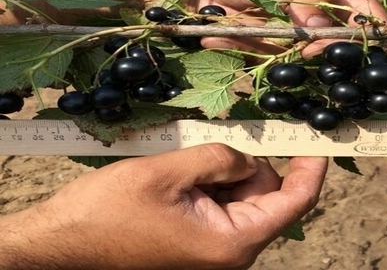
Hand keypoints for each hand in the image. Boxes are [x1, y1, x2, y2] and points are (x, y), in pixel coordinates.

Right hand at [0, 144, 327, 269]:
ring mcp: (214, 248)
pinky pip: (221, 203)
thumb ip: (219, 158)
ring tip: (181, 170)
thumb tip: (248, 156)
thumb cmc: (106, 214)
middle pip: (267, 194)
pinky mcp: (198, 241)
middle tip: (213, 148)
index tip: (320, 140)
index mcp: (232, 242)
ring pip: (243, 196)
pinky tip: (180, 176)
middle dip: (249, 164)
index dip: (312, 169)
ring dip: (224, 172)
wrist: (60, 245)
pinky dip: (211, 181)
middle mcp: (230, 251)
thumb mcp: (168, 173)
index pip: (295, 202)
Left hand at [155, 0, 386, 57]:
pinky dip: (249, 57)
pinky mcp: (269, 57)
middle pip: (338, 40)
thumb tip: (323, 26)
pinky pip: (271, 67)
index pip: (360, 5)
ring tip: (263, 40)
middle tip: (306, 46)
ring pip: (306, 59)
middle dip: (327, 47)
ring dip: (288, 57)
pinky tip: (221, 40)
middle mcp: (314, 18)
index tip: (379, 38)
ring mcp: (292, 40)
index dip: (374, 21)